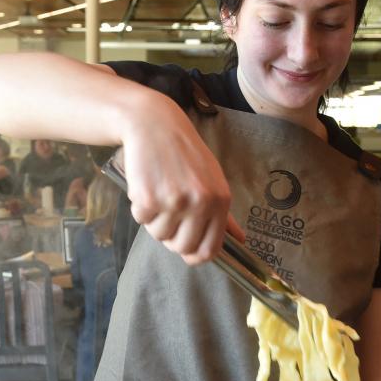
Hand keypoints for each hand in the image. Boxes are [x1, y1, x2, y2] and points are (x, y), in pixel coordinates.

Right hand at [119, 95, 243, 264]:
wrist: (155, 124)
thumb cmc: (185, 154)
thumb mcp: (213, 180)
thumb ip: (224, 215)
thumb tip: (241, 240)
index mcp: (220, 201)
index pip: (210, 250)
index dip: (194, 255)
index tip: (185, 250)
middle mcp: (201, 203)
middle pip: (183, 248)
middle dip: (171, 239)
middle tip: (167, 217)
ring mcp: (174, 201)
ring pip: (159, 236)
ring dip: (154, 221)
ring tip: (157, 195)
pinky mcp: (149, 198)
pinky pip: (141, 220)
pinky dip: (139, 208)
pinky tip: (145, 186)